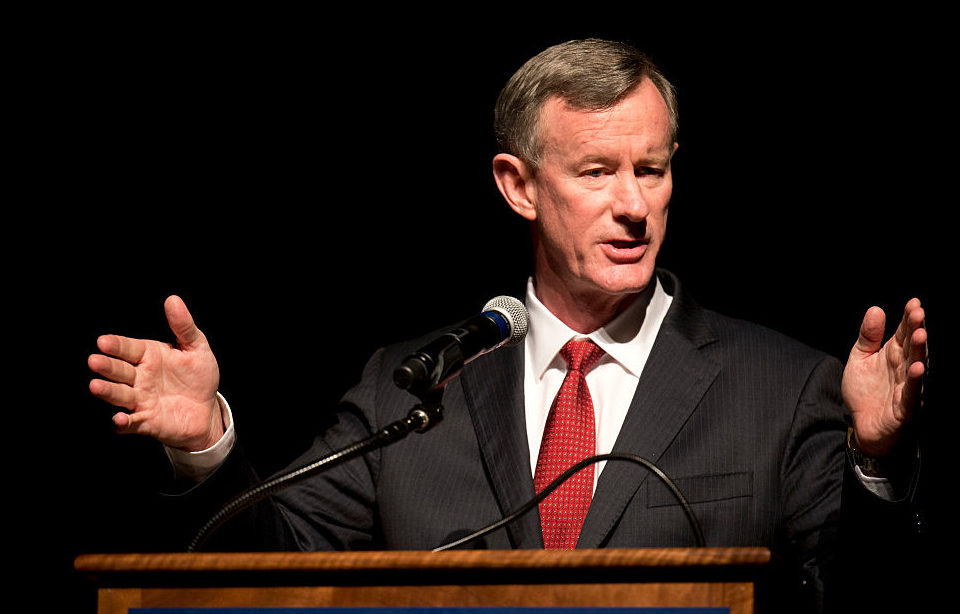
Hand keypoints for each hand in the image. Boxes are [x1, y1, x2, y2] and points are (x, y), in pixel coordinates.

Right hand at [88, 295, 222, 450]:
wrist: (207, 410)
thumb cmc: (198, 376)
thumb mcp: (196, 348)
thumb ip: (183, 326)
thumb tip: (173, 300)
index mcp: (149, 356)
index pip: (128, 348)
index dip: (116, 345)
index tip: (103, 341)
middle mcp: (140, 377)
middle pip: (120, 371)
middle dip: (107, 366)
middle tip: (94, 361)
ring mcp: (141, 400)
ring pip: (120, 395)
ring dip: (108, 391)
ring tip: (95, 386)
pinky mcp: (146, 422)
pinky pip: (132, 423)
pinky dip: (122, 423)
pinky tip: (118, 420)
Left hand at [841, 298, 926, 456]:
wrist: (862, 426)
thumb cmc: (865, 392)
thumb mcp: (860, 359)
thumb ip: (867, 336)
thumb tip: (876, 309)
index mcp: (894, 354)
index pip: (904, 333)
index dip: (909, 319)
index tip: (913, 303)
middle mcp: (904, 368)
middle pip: (913, 346)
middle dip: (916, 329)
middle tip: (918, 313)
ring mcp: (907, 387)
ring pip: (916, 367)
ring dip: (919, 351)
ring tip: (920, 334)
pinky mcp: (906, 408)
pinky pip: (912, 393)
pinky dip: (915, 381)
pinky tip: (918, 368)